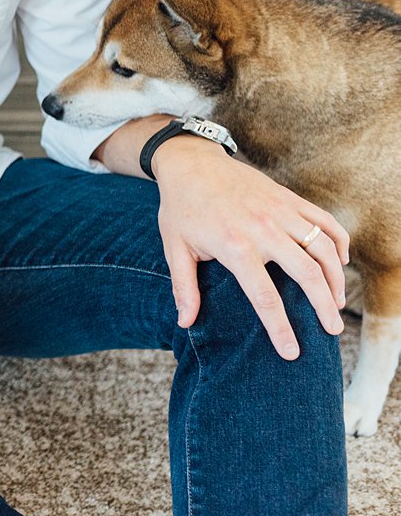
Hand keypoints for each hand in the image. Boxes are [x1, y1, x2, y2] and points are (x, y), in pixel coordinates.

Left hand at [152, 137, 348, 359]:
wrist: (190, 162)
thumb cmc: (180, 208)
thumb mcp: (175, 248)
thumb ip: (183, 287)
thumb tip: (184, 322)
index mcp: (235, 246)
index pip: (265, 297)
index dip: (281, 329)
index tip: (292, 352)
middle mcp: (264, 229)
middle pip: (307, 275)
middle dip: (324, 307)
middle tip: (332, 331)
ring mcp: (281, 211)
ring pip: (323, 248)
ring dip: (336, 279)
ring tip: (337, 303)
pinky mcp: (290, 198)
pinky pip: (324, 221)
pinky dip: (338, 242)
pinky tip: (339, 263)